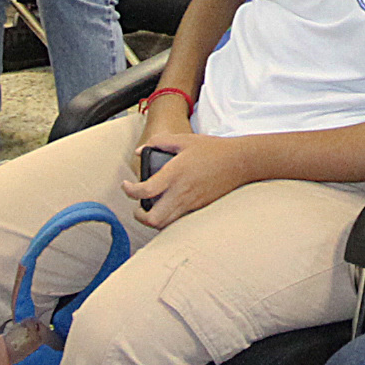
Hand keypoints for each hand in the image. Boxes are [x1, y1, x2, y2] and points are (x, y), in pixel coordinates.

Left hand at [122, 129, 250, 226]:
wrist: (239, 162)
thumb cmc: (211, 149)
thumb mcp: (184, 139)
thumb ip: (159, 142)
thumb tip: (139, 151)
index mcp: (174, 174)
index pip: (144, 191)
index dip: (129, 191)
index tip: (126, 186)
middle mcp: (181, 192)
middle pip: (153, 219)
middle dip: (139, 216)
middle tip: (138, 207)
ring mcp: (191, 203)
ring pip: (165, 224)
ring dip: (153, 220)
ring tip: (151, 209)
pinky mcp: (199, 208)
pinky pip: (178, 220)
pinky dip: (168, 219)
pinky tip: (168, 207)